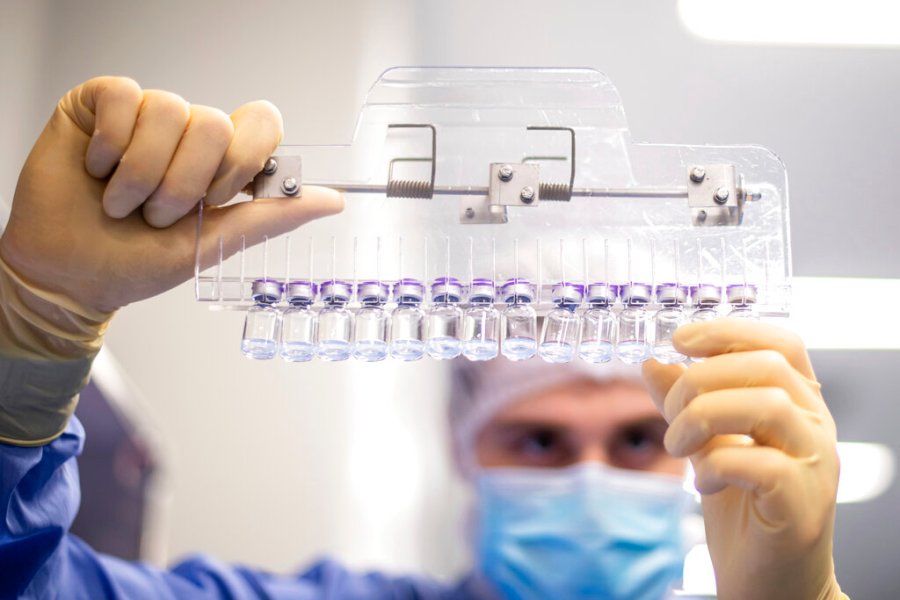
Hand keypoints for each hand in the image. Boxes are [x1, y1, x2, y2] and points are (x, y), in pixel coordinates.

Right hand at [0, 76, 342, 313]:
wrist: (70, 276)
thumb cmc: (137, 262)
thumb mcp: (212, 243)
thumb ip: (271, 216)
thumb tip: (332, 200)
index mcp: (220, 162)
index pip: (261, 121)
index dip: (244, 159)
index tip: (219, 197)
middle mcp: (188, 133)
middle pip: (214, 122)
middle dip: (185, 183)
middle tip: (158, 215)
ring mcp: (145, 116)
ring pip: (169, 110)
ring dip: (143, 173)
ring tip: (123, 203)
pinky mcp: (100, 104)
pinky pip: (124, 97)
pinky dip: (111, 146)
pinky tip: (97, 170)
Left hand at [643, 319, 843, 599]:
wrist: (767, 584)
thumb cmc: (743, 513)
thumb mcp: (704, 445)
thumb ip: (684, 403)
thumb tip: (653, 363)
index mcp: (798, 404)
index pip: (780, 343)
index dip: (729, 332)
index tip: (679, 339)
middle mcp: (815, 427)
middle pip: (766, 367)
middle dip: (701, 380)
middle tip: (672, 414)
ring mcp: (817, 465)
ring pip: (767, 404)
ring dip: (703, 418)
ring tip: (679, 447)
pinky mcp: (804, 504)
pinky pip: (761, 463)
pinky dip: (717, 465)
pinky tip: (704, 482)